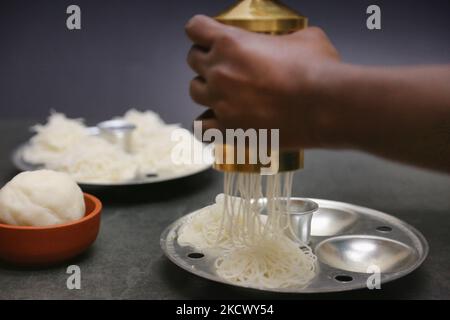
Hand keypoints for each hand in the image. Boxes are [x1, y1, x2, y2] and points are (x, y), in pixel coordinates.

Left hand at [185, 15, 340, 148]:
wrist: (325, 107)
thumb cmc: (317, 71)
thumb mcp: (304, 37)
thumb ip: (284, 37)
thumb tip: (290, 42)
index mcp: (231, 42)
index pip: (195, 28)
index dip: (201, 31)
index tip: (206, 37)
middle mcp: (219, 71)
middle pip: (193, 59)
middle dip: (206, 60)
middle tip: (224, 66)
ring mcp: (221, 102)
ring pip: (194, 91)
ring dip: (206, 90)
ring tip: (223, 94)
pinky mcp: (228, 129)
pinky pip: (200, 127)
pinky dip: (206, 123)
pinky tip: (217, 121)